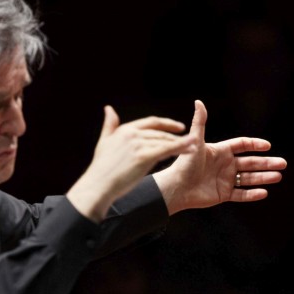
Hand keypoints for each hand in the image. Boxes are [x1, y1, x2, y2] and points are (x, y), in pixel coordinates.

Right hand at [67, 105, 195, 221]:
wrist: (98, 185)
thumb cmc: (101, 168)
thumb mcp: (104, 142)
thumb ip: (109, 125)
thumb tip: (108, 108)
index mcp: (125, 129)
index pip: (151, 122)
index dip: (166, 124)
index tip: (179, 126)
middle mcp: (132, 134)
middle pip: (161, 133)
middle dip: (177, 136)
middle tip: (191, 141)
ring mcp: (138, 144)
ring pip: (166, 141)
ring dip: (182, 143)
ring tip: (195, 146)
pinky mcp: (144, 156)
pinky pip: (167, 150)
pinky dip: (181, 148)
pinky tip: (192, 149)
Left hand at [154, 100, 285, 213]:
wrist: (176, 188)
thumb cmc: (184, 164)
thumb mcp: (195, 142)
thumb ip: (200, 123)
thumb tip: (199, 101)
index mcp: (221, 151)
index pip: (242, 145)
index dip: (255, 145)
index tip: (267, 146)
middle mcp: (225, 165)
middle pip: (251, 163)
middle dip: (267, 163)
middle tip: (283, 163)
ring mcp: (225, 180)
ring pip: (249, 179)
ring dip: (264, 177)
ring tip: (278, 176)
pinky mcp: (223, 195)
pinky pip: (241, 195)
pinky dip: (252, 194)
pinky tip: (264, 192)